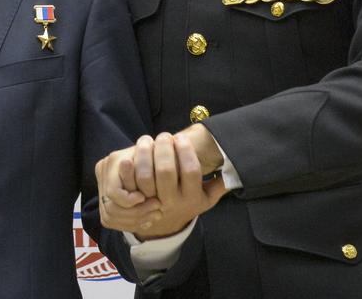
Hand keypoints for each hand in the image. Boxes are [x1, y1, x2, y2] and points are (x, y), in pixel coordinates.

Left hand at [96, 134, 228, 239]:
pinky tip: (132, 154)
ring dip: (146, 153)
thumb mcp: (206, 199)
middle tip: (164, 135)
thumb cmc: (186, 203)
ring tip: (148, 139)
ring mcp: (152, 204)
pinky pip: (129, 185)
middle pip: (166, 171)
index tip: (182, 138)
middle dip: (165, 148)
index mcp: (192, 198)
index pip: (191, 171)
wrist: (164, 225)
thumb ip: (219, 186)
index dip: (186, 151)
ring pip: (146, 176)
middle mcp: (172, 202)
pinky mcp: (134, 203)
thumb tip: (233, 171)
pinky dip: (129, 168)